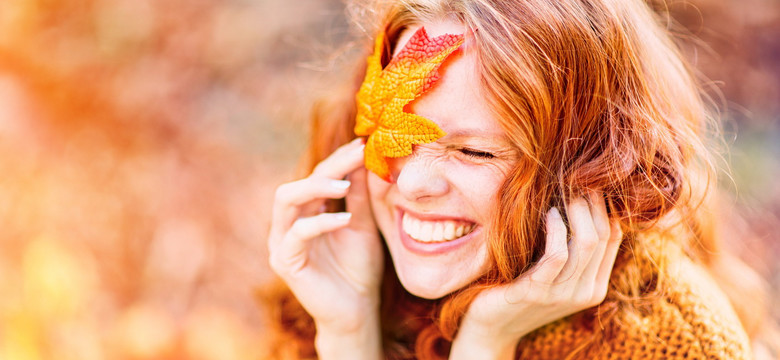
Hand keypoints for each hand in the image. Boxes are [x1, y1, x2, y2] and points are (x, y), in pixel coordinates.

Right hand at [267, 138, 383, 334]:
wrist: (357, 311)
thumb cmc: (358, 269)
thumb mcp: (362, 225)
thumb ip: (358, 195)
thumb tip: (363, 157)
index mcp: (305, 213)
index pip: (316, 177)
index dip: (338, 159)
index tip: (363, 144)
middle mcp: (288, 224)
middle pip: (298, 182)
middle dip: (326, 166)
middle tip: (356, 155)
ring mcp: (282, 243)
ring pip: (286, 201)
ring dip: (315, 187)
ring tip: (344, 184)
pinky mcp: (285, 262)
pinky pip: (296, 235)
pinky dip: (319, 223)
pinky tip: (343, 219)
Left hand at [450, 191, 622, 358]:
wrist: (489, 326)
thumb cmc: (517, 287)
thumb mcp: (551, 269)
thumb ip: (569, 246)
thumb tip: (580, 198)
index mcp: (594, 286)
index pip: (613, 235)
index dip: (604, 203)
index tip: (586, 179)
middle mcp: (586, 292)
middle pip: (604, 234)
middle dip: (591, 201)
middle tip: (575, 177)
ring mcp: (563, 295)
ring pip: (587, 242)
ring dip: (576, 209)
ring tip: (563, 189)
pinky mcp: (536, 292)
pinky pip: (557, 254)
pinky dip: (556, 228)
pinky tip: (549, 213)